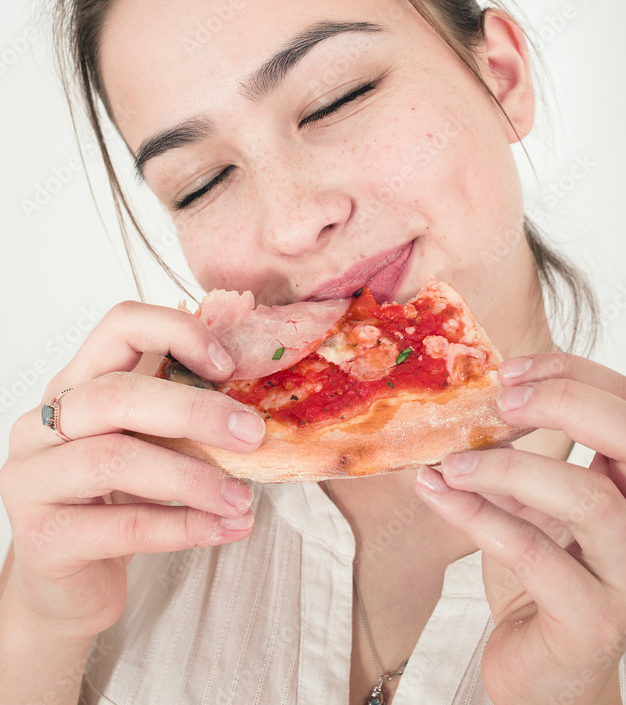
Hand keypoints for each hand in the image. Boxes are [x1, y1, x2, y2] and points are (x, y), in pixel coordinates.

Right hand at [0, 301, 265, 640]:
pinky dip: (184, 527)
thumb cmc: (111, 507)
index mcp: (72, 385)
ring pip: (116, 459)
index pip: (119, 327)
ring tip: (242, 497)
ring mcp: (32, 480)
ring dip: (193, 477)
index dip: (176, 332)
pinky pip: (123, 525)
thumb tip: (254, 399)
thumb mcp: (143, 447)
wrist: (65, 592)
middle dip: (194, 412)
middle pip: (116, 395)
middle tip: (252, 435)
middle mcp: (41, 425)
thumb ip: (176, 416)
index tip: (227, 365)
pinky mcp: (41, 539)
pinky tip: (224, 529)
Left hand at [413, 352, 625, 704]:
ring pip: (588, 499)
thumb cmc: (543, 579)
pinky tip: (438, 496)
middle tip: (501, 401)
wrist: (543, 674)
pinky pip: (534, 554)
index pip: (625, 409)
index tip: (512, 371)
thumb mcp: (534, 506)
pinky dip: (478, 517)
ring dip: (508, 468)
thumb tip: (477, 402)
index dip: (575, 376)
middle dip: (564, 403)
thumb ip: (524, 460)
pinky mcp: (593, 622)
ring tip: (451, 463)